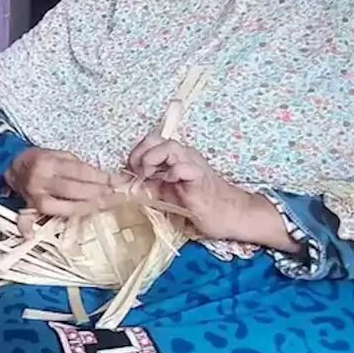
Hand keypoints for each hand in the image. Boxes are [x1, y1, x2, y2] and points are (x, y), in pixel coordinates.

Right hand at [5, 148, 120, 217]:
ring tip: (104, 206)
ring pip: (62, 206)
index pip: (80, 171)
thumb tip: (104, 179)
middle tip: (115, 195)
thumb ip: (79, 166)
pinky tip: (34, 235)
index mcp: (49, 163)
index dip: (100, 177)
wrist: (13, 166)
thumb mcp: (59, 154)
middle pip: (74, 190)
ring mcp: (35, 197)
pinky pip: (27, 220)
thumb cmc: (41, 160)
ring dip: (86, 208)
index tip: (116, 181)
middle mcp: (41, 180)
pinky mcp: (30, 208)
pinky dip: (28, 228)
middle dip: (98, 193)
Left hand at [126, 135, 295, 250]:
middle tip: (137, 173)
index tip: (130, 172)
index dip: (136, 153)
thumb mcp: (166, 192)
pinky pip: (182, 167)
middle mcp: (184, 154)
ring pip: (169, 147)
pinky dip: (171, 173)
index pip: (150, 142)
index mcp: (175, 156)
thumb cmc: (197, 204)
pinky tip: (169, 184)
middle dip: (139, 154)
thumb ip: (149, 183)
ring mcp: (193, 163)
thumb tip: (125, 182)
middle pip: (155, 139)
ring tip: (149, 177)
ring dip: (151, 160)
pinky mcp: (200, 176)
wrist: (227, 213)